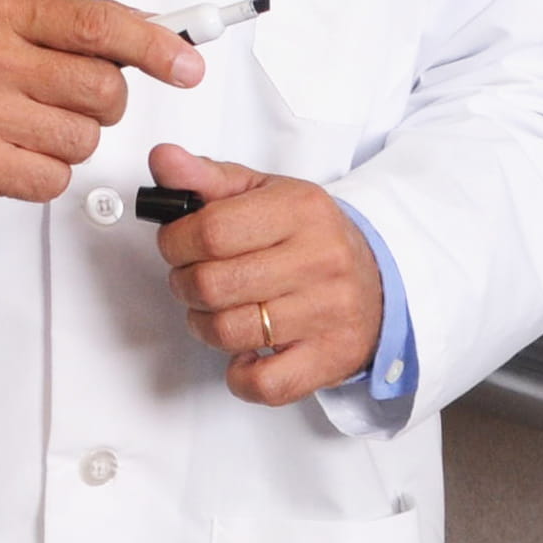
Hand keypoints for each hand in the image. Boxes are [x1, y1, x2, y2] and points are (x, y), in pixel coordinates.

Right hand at [0, 0, 203, 206]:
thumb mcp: (21, 23)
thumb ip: (87, 22)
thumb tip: (163, 29)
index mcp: (6, 10)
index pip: (97, 24)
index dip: (153, 45)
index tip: (186, 64)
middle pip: (101, 87)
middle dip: (107, 102)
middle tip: (78, 100)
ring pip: (84, 138)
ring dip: (75, 139)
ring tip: (36, 125)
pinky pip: (56, 178)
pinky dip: (50, 172)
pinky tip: (20, 152)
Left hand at [149, 147, 381, 404]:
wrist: (379, 281)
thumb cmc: (311, 237)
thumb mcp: (262, 192)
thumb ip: (207, 177)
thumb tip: (163, 160)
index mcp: (299, 210)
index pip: (209, 231)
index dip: (174, 242)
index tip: (176, 245)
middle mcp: (319, 259)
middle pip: (213, 284)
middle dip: (185, 284)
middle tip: (193, 279)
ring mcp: (327, 312)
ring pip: (229, 333)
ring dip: (204, 326)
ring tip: (214, 311)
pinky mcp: (330, 358)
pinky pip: (265, 383)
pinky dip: (240, 374)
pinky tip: (245, 351)